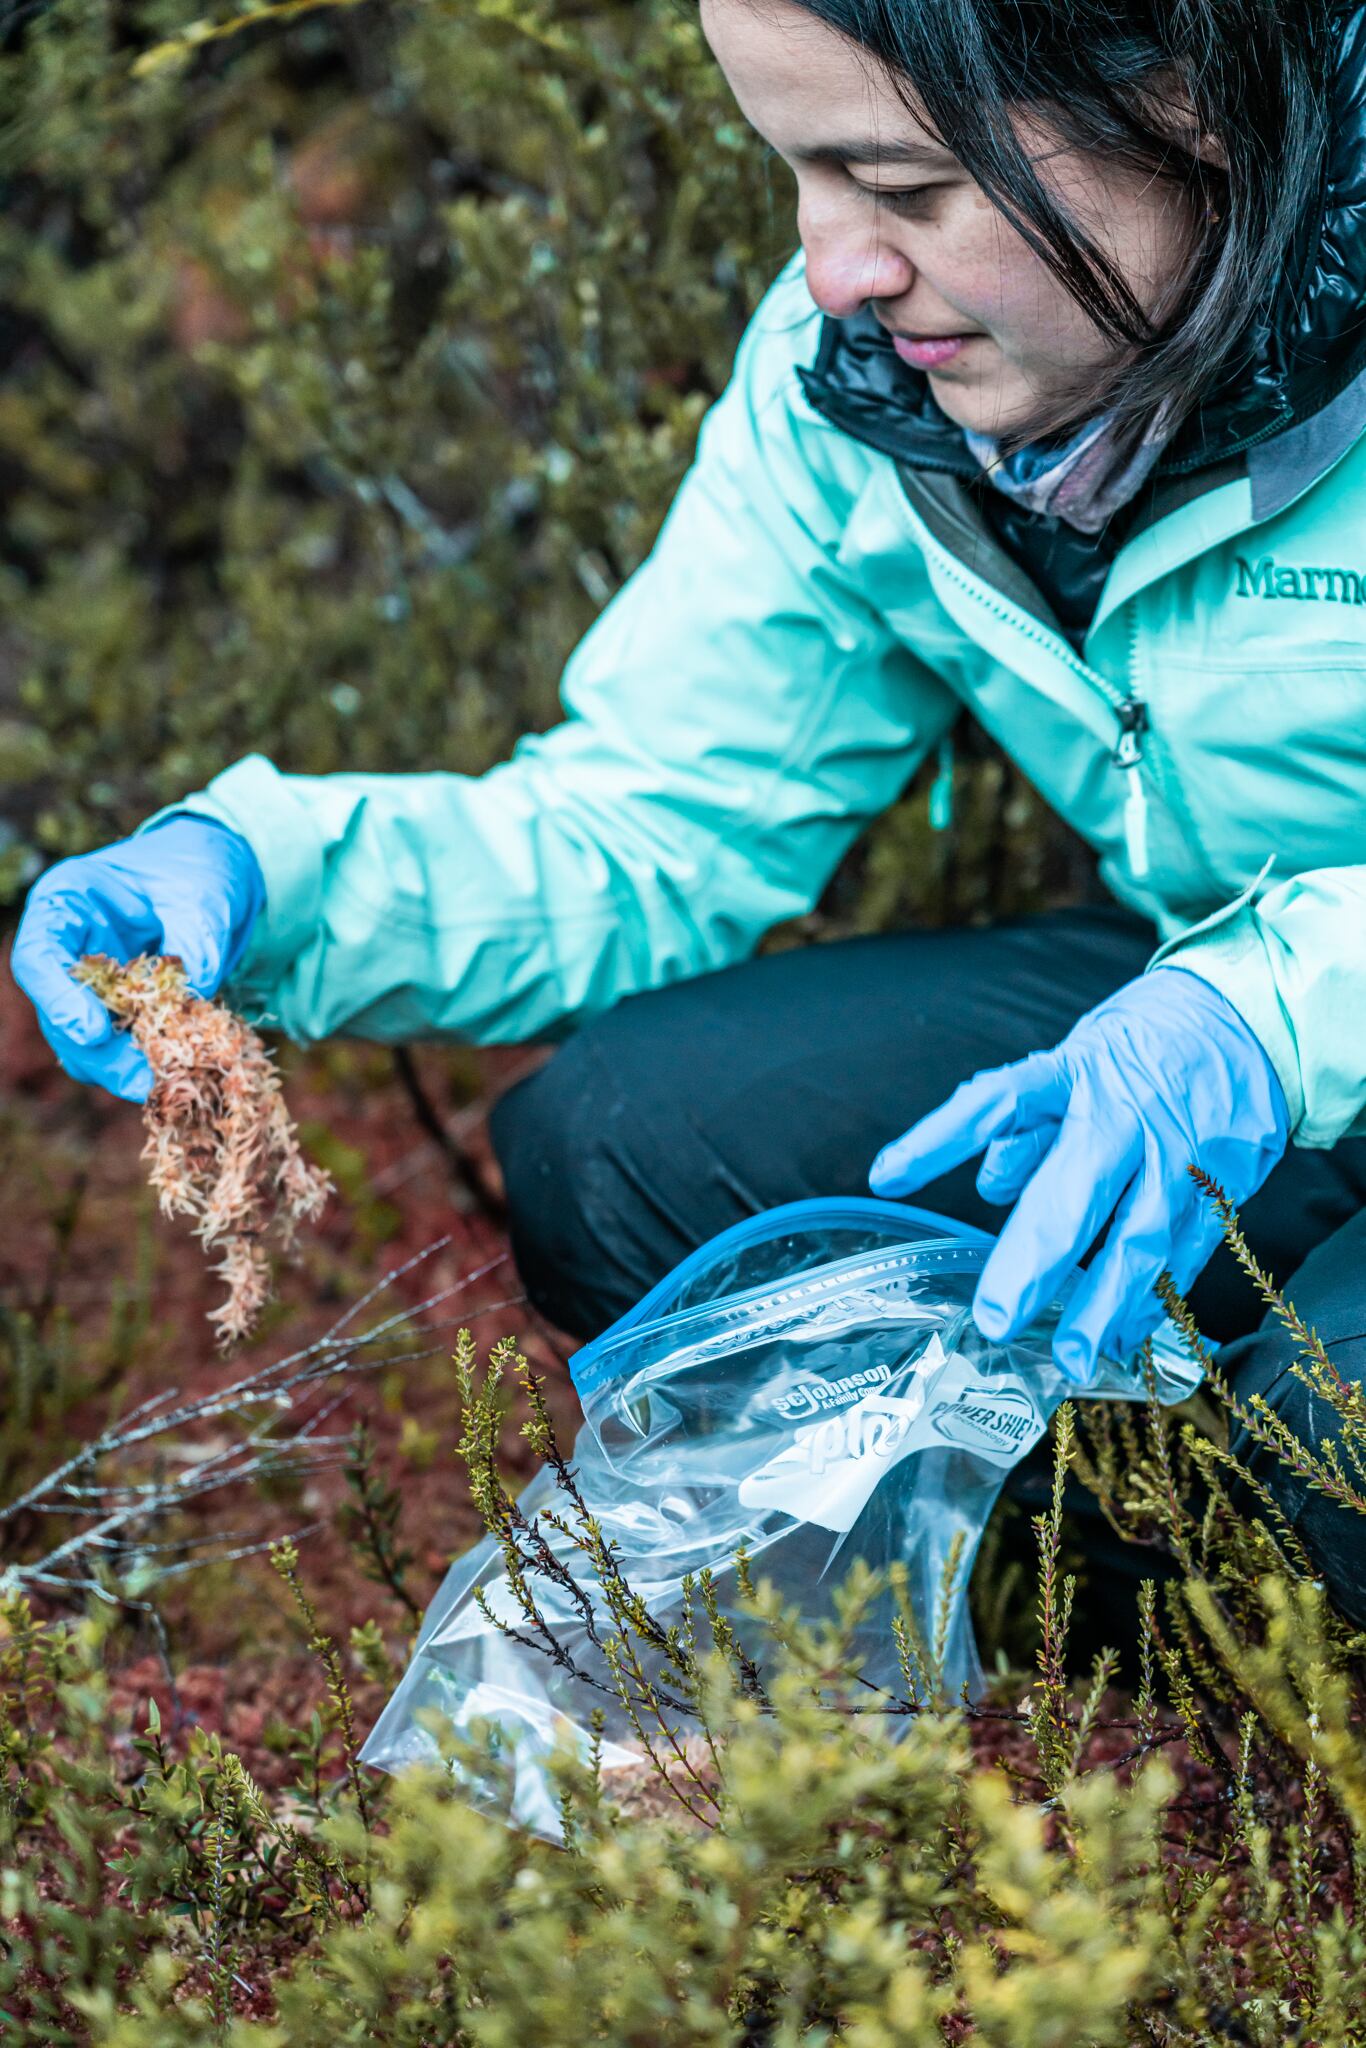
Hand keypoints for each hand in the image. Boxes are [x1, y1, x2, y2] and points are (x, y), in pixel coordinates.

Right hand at [11, 816, 264, 1101]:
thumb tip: (195, 997)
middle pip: (57, 1012)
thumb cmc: (199, 871)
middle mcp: (68, 946)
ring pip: (82, 1041)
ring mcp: (89, 981)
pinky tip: (172, 1073)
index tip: (93, 1032)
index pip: (38, 954)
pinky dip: (140, 1062)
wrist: (217, 876)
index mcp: (68, 900)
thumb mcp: (204, 895)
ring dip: (118, 1068)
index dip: (58, 998)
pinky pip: (116, 1046)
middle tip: (141, 1080)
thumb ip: (196, 942)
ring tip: (161, 1082)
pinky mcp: (117, 1010)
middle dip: (96, 1052)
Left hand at [868, 967, 1289, 1384]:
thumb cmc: (1136, 1051)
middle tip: (997, 1317)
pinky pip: (1187, 1254)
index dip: (938, 1138)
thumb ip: (1027, 1120)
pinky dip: (1155, 1301)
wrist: (1241, 1024)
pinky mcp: (1221, 1190)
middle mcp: (1126, 1118)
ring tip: (1071, 1356)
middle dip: (1034, 1260)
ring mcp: (1179, 1157)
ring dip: (1104, 1303)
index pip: (995, 1102)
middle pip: (1074, 1192)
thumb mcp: (1071, 1062)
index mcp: (1072, 1075)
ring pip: (1140, 1238)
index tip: (885, 1176)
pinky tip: (1125, 1338)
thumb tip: (991, 1180)